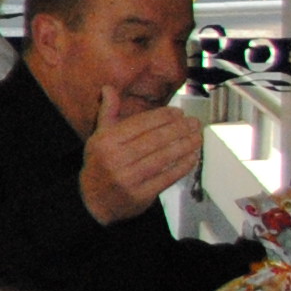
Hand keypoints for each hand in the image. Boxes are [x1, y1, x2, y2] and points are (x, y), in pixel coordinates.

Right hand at [82, 87, 204, 224]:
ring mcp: (128, 178)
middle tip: (194, 123)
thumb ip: (108, 113)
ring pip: (163, 157)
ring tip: (198, 137)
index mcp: (105, 141)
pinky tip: (192, 157)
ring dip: (185, 146)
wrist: (92, 201)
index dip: (162, 116)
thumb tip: (108, 88)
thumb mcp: (98, 137)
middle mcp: (115, 158)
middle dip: (179, 129)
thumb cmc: (99, 165)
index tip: (178, 112)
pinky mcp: (140, 194)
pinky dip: (182, 166)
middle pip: (154, 139)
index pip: (139, 124)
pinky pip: (167, 177)